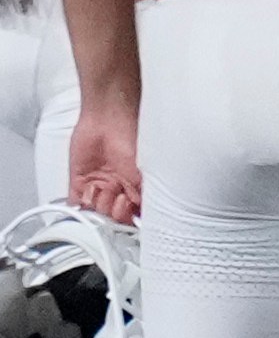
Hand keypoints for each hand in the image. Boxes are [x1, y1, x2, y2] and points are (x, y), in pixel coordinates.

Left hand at [68, 98, 141, 223]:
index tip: (129, 212)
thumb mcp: (143, 172)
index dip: (129, 219)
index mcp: (135, 190)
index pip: (132, 217)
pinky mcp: (79, 181)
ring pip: (94, 213)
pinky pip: (74, 203)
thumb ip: (142, 198)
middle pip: (111, 218)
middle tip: (117, 196)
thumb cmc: (132, 137)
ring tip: (103, 186)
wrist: (109, 118)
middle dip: (112, 212)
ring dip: (98, 204)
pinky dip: (78, 205)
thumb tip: (143, 218)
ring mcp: (98, 186)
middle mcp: (117, 191)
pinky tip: (89, 191)